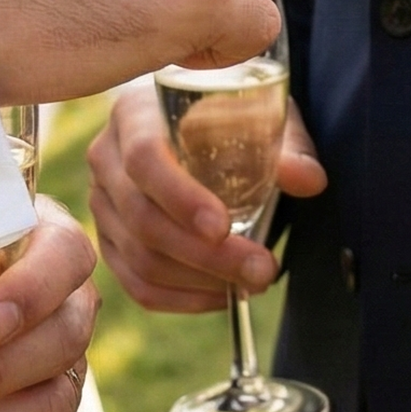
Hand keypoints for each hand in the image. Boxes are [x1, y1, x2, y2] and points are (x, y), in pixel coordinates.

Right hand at [89, 87, 326, 310]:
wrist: (200, 124)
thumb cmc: (231, 115)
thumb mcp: (262, 114)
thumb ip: (287, 145)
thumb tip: (308, 180)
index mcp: (135, 113)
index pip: (144, 158)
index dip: (179, 197)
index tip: (223, 226)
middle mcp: (106, 157)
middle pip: (141, 217)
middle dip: (205, 255)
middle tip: (261, 269)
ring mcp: (102, 202)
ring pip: (138, 257)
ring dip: (198, 281)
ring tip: (252, 283)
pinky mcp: (109, 239)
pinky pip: (135, 282)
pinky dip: (180, 298)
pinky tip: (222, 295)